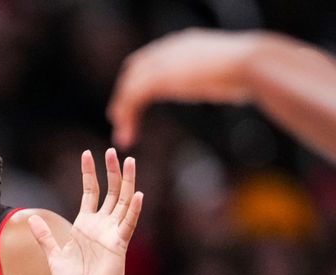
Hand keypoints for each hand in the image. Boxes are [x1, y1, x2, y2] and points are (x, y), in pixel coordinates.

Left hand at [28, 149, 141, 274]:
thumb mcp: (54, 255)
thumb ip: (44, 236)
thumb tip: (30, 218)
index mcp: (85, 224)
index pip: (90, 192)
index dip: (89, 173)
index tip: (87, 153)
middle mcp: (101, 226)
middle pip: (110, 191)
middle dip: (111, 171)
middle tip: (111, 150)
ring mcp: (112, 234)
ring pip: (123, 202)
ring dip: (127, 182)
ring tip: (130, 161)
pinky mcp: (119, 246)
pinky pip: (128, 225)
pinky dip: (134, 210)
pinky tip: (138, 194)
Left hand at [107, 28, 255, 147]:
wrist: (251, 63)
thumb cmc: (252, 70)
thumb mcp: (229, 71)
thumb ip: (218, 76)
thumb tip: (232, 87)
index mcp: (185, 43)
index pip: (152, 59)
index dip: (140, 79)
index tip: (137, 99)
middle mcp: (169, 48)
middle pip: (135, 70)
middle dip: (125, 94)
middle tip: (119, 117)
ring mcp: (163, 61)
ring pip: (130, 86)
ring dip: (123, 111)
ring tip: (122, 133)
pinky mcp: (159, 78)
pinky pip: (132, 97)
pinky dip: (125, 115)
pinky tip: (126, 131)